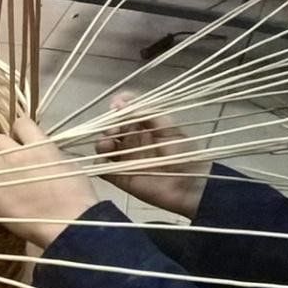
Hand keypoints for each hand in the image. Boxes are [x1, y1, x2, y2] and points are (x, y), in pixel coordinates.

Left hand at [0, 118, 98, 248]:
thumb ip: (50, 155)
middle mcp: (17, 154)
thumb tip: (41, 153)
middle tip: (5, 163)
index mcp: (40, 146)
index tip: (21, 145)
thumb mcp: (68, 166)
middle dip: (0, 148)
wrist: (69, 224)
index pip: (20, 123)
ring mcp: (1, 173)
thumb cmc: (77, 198)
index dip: (19, 133)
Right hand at [96, 94, 210, 218]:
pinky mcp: (120, 177)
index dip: (118, 107)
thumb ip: (148, 114)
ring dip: (101, 142)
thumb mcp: (170, 129)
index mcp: (144, 127)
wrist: (190, 186)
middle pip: (112, 129)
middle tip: (114, 130)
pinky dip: (98, 163)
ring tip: (108, 144)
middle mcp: (132, 141)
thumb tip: (122, 102)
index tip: (116, 106)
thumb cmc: (183, 154)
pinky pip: (103, 169)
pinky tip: (103, 159)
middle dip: (108, 125)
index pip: (125, 113)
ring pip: (104, 147)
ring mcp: (125, 159)